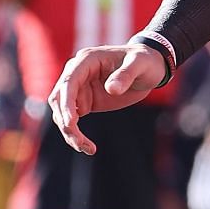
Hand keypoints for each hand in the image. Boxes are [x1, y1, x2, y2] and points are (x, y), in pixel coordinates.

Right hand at [47, 44, 168, 153]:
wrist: (150, 67)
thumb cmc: (145, 61)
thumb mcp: (140, 64)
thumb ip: (126, 74)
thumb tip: (111, 89)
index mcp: (87, 60)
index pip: (69, 82)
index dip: (66, 102)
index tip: (71, 122)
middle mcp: (77, 73)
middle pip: (59, 99)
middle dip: (65, 122)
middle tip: (79, 142)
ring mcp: (79, 88)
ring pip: (62, 112)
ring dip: (69, 131)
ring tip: (86, 148)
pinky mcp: (85, 101)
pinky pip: (71, 119)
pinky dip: (75, 134)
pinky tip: (88, 147)